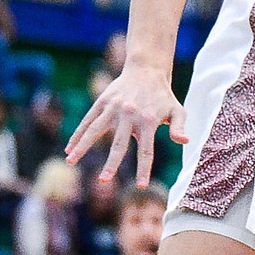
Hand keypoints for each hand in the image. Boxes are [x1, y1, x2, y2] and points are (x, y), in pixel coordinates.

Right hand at [65, 61, 186, 185]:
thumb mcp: (177, 110)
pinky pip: (88, 120)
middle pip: (119, 143)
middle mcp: (130, 115)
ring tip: (70, 161)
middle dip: (111, 163)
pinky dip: (78, 133)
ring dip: (82, 146)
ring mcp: (114, 108)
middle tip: (103, 180)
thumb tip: (184, 142)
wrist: (147, 70)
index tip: (140, 185)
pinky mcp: (103, 102)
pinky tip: (69, 148)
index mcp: (148, 121)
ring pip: (95, 129)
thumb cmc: (164, 96)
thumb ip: (179, 127)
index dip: (144, 168)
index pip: (146, 150)